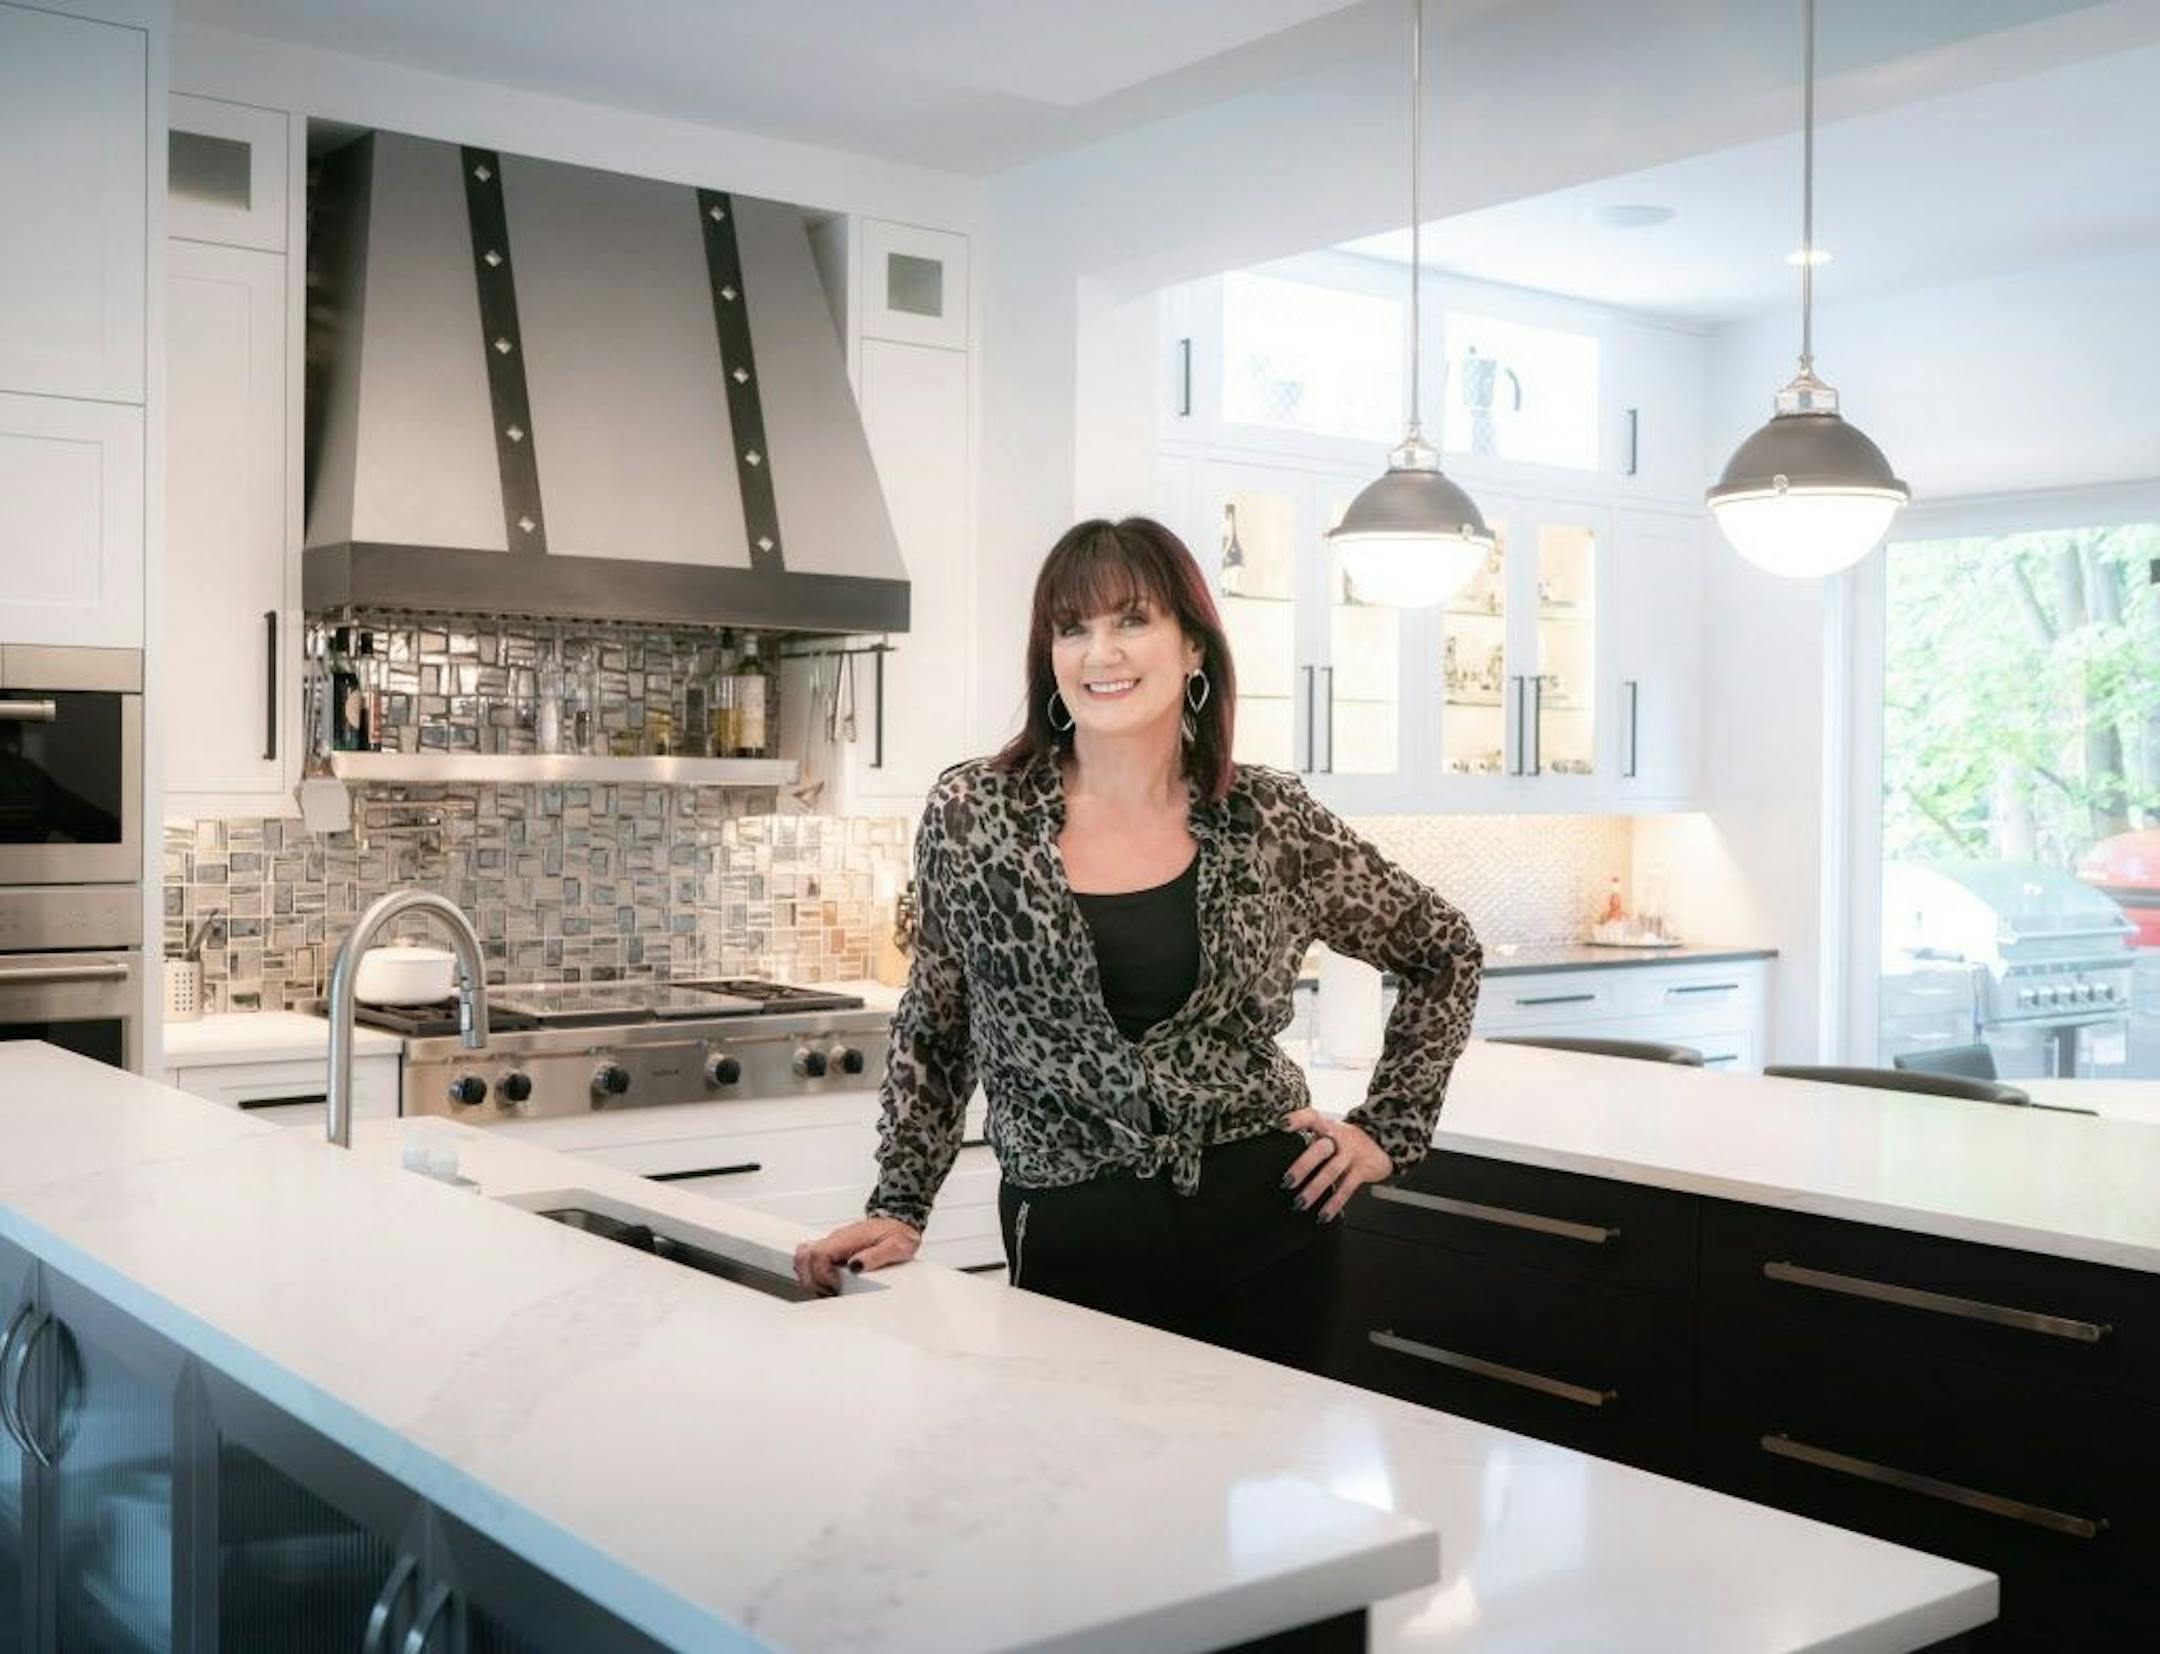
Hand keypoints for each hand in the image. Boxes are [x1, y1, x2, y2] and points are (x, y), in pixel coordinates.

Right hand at [792, 1216, 920, 1294]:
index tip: (836, 1286)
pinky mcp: (834, 1251)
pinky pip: (812, 1261)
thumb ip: (878, 1256)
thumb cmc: (898, 1234)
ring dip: (811, 1278)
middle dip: (812, 1280)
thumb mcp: (898, 1246)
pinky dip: (814, 1276)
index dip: (822, 1274)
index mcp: (848, 1238)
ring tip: (830, 1290)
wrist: (900, 1224)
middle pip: (804, 1256)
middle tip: (830, 1292)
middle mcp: (836, 1240)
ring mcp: (833, 1245)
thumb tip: (857, 1265)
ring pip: (804, 1259)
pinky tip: (829, 1285)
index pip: (818, 1253)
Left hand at [1280, 1109, 1391, 1222]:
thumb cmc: (1347, 1142)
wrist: (1381, 1145)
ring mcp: (1351, 1154)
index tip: (1282, 1125)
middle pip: (1320, 1149)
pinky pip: (1346, 1189)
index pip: (1312, 1116)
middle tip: (1286, 1181)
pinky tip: (1323, 1215)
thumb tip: (1281, 1156)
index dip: (1297, 1119)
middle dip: (1303, 1166)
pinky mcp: (1361, 1170)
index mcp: (1328, 1126)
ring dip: (1314, 1189)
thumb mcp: (1331, 1133)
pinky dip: (1334, 1204)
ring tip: (1300, 1203)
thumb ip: (1312, 1141)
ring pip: (1332, 1172)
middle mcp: (1340, 1138)